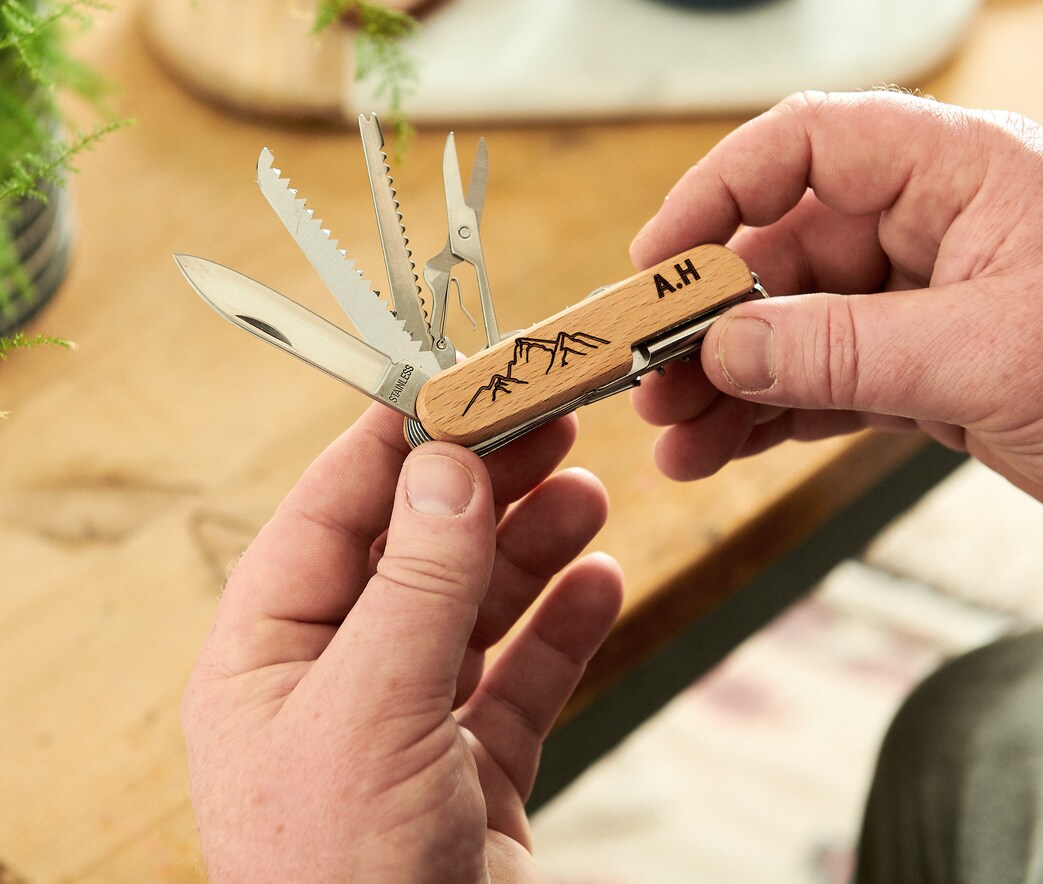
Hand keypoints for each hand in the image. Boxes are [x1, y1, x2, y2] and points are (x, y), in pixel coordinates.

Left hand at [182, 406, 622, 881]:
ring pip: (478, 603)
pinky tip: (603, 581)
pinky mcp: (475, 768)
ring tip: (590, 492)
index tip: (463, 379)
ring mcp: (409, 721)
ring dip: (534, 545)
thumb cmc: (342, 879)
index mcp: (270, 652)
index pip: (333, 510)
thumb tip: (442, 461)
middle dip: (484, 483)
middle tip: (551, 423)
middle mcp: (335, 676)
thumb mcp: (370, 710)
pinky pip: (525, 674)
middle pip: (418, 546)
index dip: (399, 438)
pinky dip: (565, 625)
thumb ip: (414, 580)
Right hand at [630, 90, 1042, 532]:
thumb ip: (843, 349)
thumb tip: (722, 347)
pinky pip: (827, 379)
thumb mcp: (988, 355)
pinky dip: (775, 415)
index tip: (658, 261)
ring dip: (731, 384)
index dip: (717, 193)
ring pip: (794, 328)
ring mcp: (922, 298)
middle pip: (781, 252)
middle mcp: (927, 223)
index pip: (804, 145)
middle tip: (652, 385)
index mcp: (954, 171)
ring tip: (676, 443)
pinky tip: (724, 450)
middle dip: (711, 323)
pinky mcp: (926, 366)